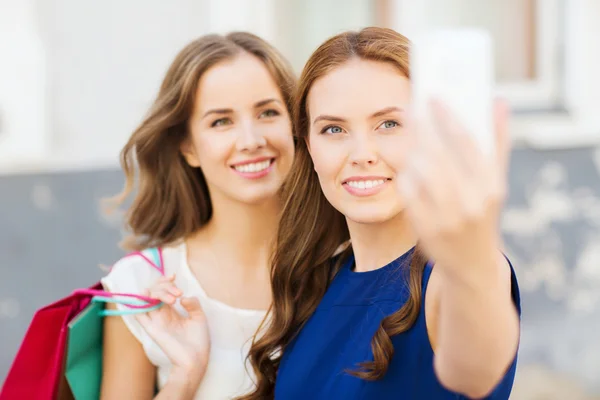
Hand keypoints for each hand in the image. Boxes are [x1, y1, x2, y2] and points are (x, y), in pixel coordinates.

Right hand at [136, 274, 209, 377]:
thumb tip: (182, 297)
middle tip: (179, 294)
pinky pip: (138, 314)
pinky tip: (149, 297)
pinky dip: (138, 303)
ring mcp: (156, 320)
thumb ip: (193, 304)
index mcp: (171, 311)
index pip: (161, 290)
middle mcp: (161, 314)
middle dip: (165, 286)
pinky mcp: (152, 328)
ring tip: (173, 299)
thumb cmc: (198, 340)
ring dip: (157, 292)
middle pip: (153, 291)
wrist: (196, 358)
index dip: (165, 281)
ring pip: (145, 298)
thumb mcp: (199, 317)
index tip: (174, 276)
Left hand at [398, 99, 509, 275]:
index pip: (466, 143)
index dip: (447, 117)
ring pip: (420, 172)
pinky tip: (408, 165)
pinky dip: (407, 175)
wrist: (471, 264)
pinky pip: (408, 192)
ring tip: (412, 135)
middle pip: (438, 155)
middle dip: (423, 129)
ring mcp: (445, 217)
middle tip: (413, 108)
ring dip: (414, 150)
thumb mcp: (496, 183)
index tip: (434, 97)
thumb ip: (497, 142)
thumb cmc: (483, 214)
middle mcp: (469, 202)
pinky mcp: (424, 227)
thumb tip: (498, 102)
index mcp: (490, 187)